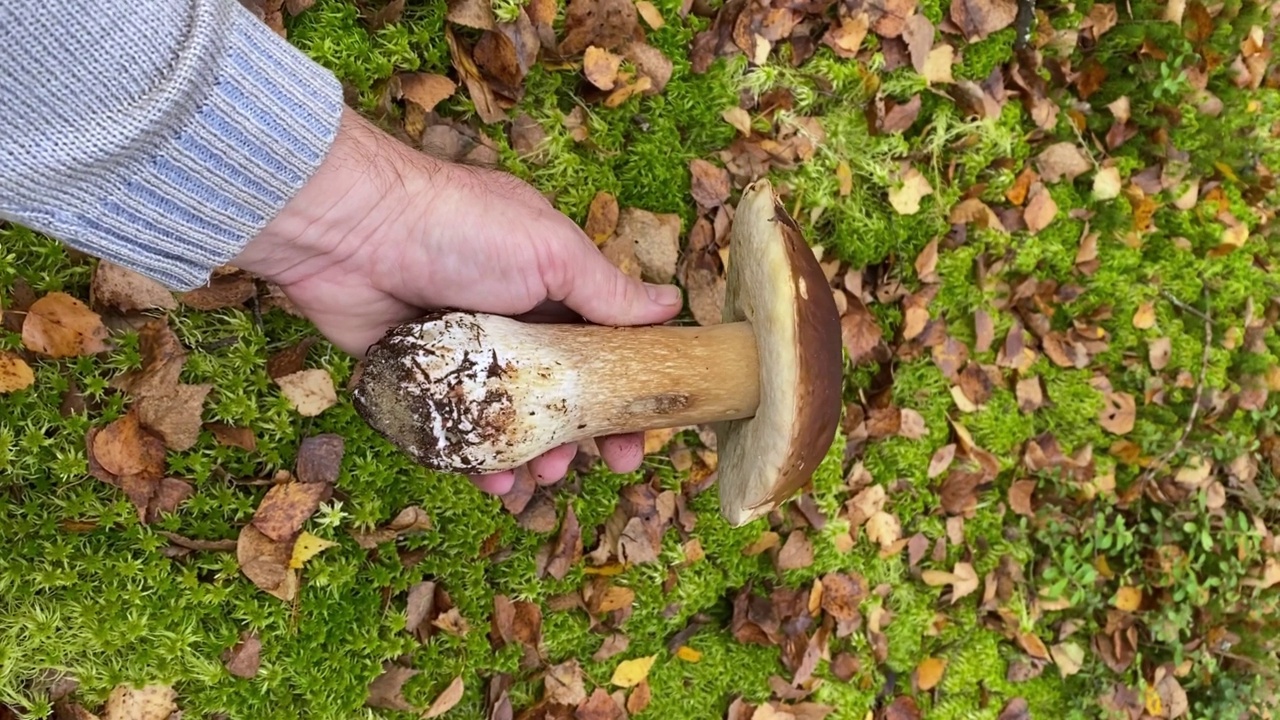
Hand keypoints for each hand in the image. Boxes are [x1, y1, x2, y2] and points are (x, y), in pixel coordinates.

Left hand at [232, 107, 683, 494]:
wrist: (352, 230)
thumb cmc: (461, 228)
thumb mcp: (551, 252)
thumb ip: (607, 291)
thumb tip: (671, 306)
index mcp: (548, 285)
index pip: (601, 347)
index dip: (624, 391)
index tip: (642, 432)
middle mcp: (510, 320)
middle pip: (557, 393)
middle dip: (581, 434)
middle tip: (602, 467)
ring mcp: (461, 353)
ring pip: (506, 420)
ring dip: (529, 454)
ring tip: (538, 477)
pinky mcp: (415, 379)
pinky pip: (452, 430)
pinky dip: (472, 459)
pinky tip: (488, 477)